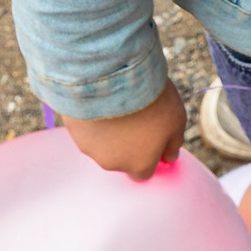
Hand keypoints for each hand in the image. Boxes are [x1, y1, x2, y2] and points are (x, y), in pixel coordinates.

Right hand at [60, 80, 186, 181]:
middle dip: (128, 144)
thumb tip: (169, 158)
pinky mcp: (73, 132)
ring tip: (118, 108)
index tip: (152, 137)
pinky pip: (86, 129)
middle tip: (135, 118)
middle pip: (122, 160)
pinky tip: (102, 102)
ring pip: (102, 146)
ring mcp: (90, 149)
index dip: (149, 156)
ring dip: (110, 133)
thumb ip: (173, 144)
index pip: (144, 172)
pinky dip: (94, 120)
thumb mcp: (177, 120)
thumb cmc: (151, 100)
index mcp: (139, 164)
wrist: (114, 77)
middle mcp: (113, 163)